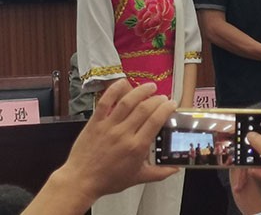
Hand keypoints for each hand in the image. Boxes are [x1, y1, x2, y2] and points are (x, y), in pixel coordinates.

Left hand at [22, 80, 177, 214]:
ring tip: (151, 86)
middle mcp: (124, 133)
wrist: (81, 181)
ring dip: (141, 91)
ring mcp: (108, 126)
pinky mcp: (95, 122)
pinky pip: (105, 102)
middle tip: (163, 98)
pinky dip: (114, 90)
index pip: (156, 120)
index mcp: (137, 147)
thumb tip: (176, 168)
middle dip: (157, 99)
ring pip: (127, 102)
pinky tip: (124, 83)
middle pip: (145, 108)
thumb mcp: (138, 178)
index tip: (171, 104)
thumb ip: (159, 172)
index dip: (166, 108)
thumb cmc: (108, 180)